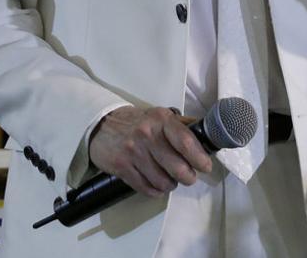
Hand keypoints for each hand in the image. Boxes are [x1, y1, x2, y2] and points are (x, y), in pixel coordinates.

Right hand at [88, 106, 212, 196]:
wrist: (101, 126)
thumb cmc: (136, 122)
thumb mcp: (159, 116)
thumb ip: (181, 126)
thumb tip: (206, 136)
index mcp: (161, 120)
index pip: (186, 141)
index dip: (199, 158)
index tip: (206, 167)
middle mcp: (147, 134)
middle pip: (177, 167)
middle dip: (188, 177)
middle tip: (189, 177)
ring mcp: (133, 152)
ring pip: (162, 181)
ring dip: (171, 185)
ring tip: (171, 180)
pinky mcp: (122, 167)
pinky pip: (146, 188)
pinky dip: (156, 191)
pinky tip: (157, 185)